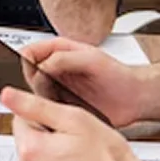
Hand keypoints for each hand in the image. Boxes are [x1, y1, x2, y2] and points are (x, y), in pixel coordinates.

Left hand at [3, 88, 154, 160]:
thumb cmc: (109, 160)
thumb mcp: (75, 120)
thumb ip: (36, 106)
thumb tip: (8, 96)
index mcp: (30, 149)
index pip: (20, 120)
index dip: (44, 118)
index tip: (63, 126)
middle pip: (26, 144)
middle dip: (46, 140)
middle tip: (74, 144)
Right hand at [18, 37, 145, 126]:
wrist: (133, 97)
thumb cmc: (117, 74)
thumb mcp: (91, 58)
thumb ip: (63, 58)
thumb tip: (41, 66)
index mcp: (60, 50)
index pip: (30, 50)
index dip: (26, 59)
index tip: (32, 68)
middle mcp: (56, 68)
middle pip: (29, 72)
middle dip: (34, 80)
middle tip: (48, 86)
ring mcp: (58, 86)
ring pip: (35, 91)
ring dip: (42, 96)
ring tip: (58, 99)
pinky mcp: (62, 104)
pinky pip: (46, 107)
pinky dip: (48, 109)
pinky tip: (60, 109)